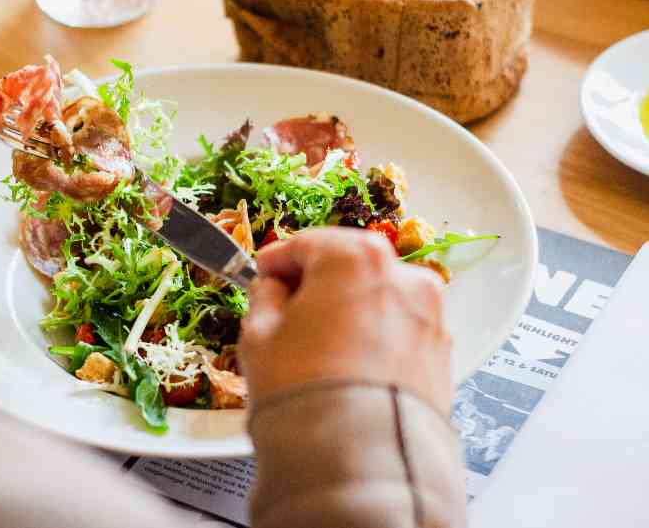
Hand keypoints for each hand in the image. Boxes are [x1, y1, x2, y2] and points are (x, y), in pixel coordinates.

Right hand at [241, 227, 451, 413]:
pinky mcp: (442, 353)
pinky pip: (399, 330)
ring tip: (320, 344)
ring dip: (350, 308)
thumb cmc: (305, 391)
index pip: (307, 242)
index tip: (263, 273)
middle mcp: (402, 276)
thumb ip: (265, 296)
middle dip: (318, 282)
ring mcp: (429, 315)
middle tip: (288, 307)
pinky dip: (376, 336)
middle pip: (350, 265)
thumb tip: (273, 289)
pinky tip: (349, 364)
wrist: (359, 458)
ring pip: (379, 297)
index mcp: (354, 257)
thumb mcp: (259, 334)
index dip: (278, 259)